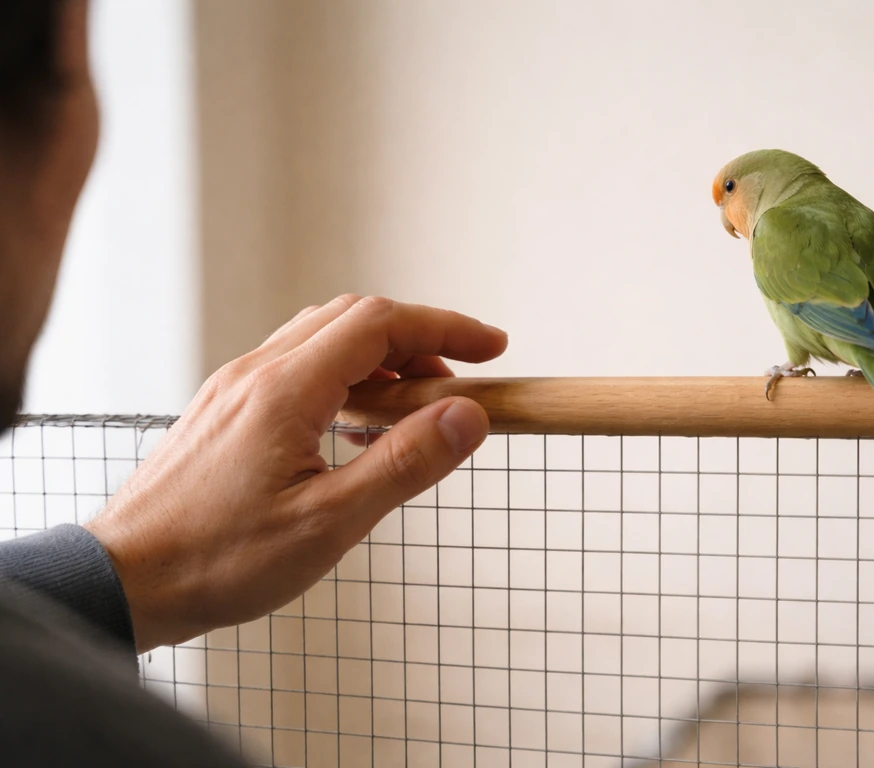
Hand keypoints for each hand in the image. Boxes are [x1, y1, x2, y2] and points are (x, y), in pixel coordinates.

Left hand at [84, 295, 506, 652]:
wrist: (126, 579)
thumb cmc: (217, 559)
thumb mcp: (328, 523)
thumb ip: (403, 464)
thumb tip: (467, 416)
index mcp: (286, 390)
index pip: (381, 324)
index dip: (445, 327)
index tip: (492, 347)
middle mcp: (258, 372)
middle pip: (354, 319)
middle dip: (419, 340)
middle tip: (460, 385)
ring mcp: (238, 387)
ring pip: (324, 338)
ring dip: (382, 358)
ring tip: (416, 411)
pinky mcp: (229, 408)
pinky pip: (298, 365)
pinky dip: (346, 376)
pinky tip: (358, 426)